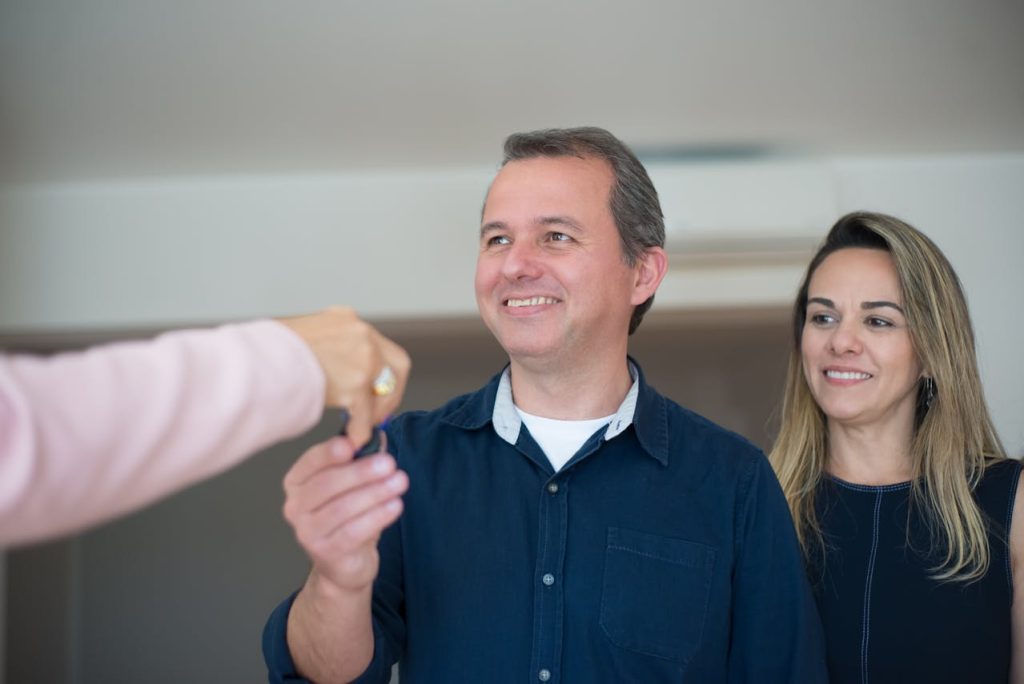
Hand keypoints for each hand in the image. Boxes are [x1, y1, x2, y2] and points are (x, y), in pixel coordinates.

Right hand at [279, 306, 410, 447]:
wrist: (255, 360)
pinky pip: (366, 414)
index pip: (378, 344)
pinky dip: (361, 430)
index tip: (376, 387)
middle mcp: (360, 334)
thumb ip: (325, 346)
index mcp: (346, 319)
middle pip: (397, 364)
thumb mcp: (304, 334)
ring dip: (376, 412)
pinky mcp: (356, 384)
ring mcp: (362, 358)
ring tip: (364, 426)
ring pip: (384, 391)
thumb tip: (332, 366)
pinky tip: (354, 439)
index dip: (382, 370)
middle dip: (392, 390)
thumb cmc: (268, 351)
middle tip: (380, 410)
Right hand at [282, 437, 408, 593]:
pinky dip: (377, 517)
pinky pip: (352, 532)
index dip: (329, 452)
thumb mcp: (354, 484)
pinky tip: (395, 505)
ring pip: (342, 508)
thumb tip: (380, 435)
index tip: (352, 445)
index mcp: (297, 482)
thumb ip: (363, 457)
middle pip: (327, 484)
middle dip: (361, 472)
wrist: (345, 562)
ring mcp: (307, 532)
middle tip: (389, 463)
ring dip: (374, 493)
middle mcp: (295, 506)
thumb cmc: (348, 516)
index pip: (310, 462)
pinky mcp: (326, 553)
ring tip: (400, 482)